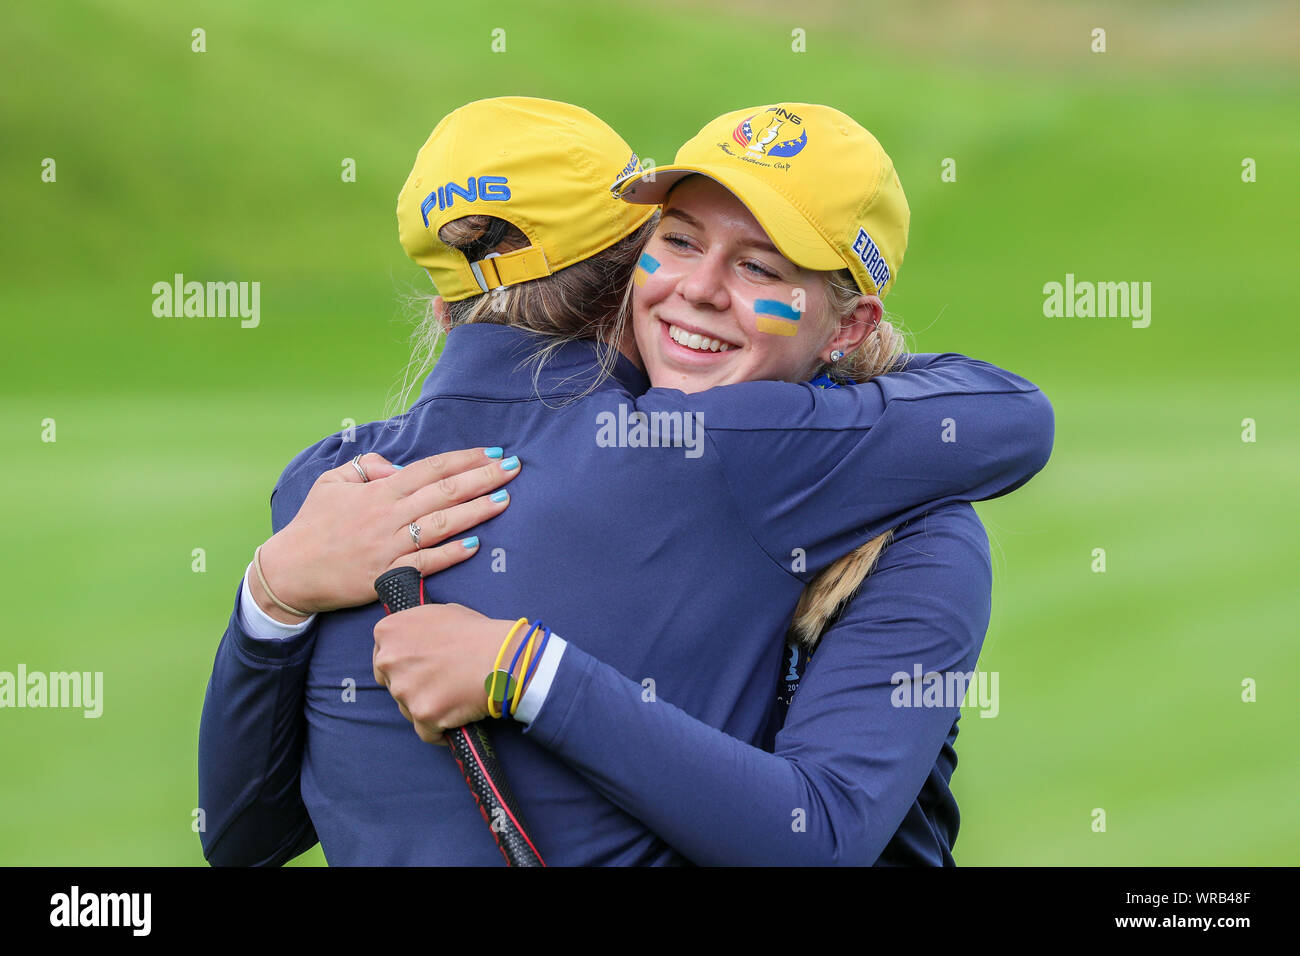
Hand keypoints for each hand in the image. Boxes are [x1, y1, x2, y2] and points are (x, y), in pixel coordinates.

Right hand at [252, 449, 519, 619]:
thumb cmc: (312, 525)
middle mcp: (387, 516)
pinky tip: (474, 545)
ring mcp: (387, 546)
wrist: (289, 572)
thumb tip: (393, 465)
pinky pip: (423, 563)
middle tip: (513, 468)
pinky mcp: (385, 575)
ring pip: (440, 525)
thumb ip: (365, 468)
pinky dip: (449, 554)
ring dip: (475, 511)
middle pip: (443, 492)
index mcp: (378, 491)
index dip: (463, 459)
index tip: (492, 451)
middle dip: (482, 477)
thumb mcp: (331, 483)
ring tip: (504, 499)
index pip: (429, 469)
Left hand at [372, 603, 523, 744]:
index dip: (403, 665)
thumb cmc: (477, 633)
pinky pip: (425, 732)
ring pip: (407, 709)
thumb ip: (414, 628)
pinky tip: (454, 718)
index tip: (420, 668)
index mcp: (389, 631)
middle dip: (412, 685)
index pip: (382, 658)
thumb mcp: (438, 612)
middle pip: (392, 684)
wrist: (504, 656)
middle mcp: (389, 660)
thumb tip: (409, 640)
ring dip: (426, 706)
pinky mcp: (423, 714)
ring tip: (453, 696)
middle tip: (439, 682)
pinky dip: (438, 730)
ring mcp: (404, 689)